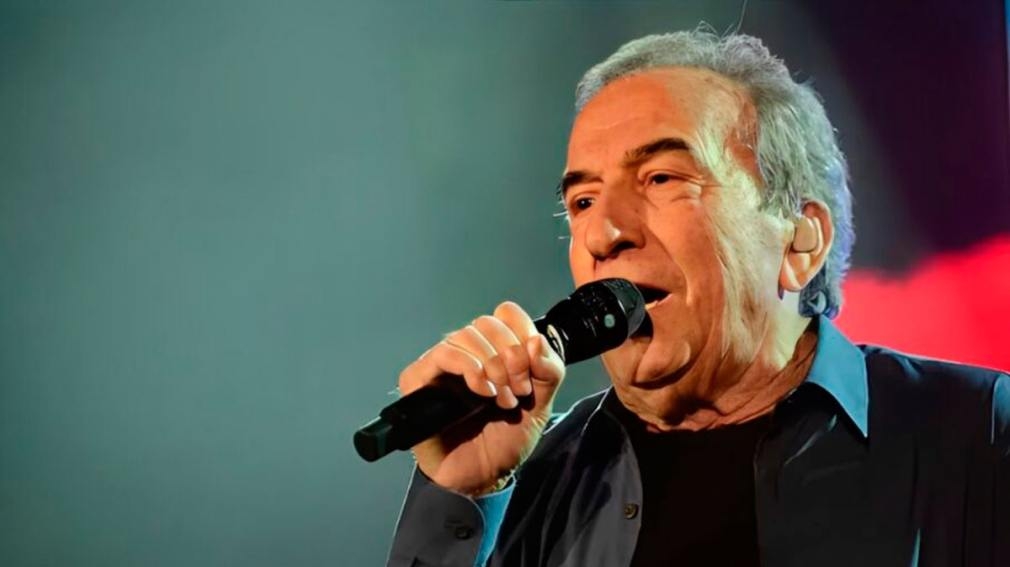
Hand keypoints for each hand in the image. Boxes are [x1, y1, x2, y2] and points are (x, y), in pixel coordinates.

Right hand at [397, 301, 564, 495]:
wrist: (484, 476)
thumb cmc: (506, 439)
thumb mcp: (541, 404)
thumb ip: (548, 371)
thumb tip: (536, 340)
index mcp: (494, 349)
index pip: (505, 314)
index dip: (522, 335)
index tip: (531, 369)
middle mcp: (466, 351)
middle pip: (486, 324)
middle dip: (510, 357)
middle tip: (518, 392)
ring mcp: (441, 364)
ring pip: (464, 335)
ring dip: (491, 366)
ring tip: (501, 399)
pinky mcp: (419, 380)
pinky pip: (442, 354)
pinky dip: (468, 367)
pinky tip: (482, 391)